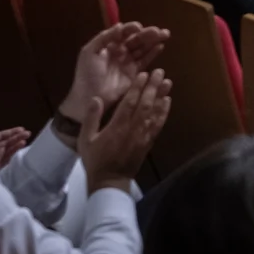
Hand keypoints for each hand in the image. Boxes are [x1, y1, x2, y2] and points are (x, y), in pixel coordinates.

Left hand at [0, 115, 30, 168]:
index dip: (9, 132)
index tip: (20, 128)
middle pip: (5, 143)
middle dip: (16, 137)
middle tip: (28, 132)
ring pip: (6, 150)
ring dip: (16, 144)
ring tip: (25, 138)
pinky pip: (3, 159)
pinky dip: (11, 152)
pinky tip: (19, 147)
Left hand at [58, 23, 168, 131]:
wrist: (89, 97)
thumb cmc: (87, 73)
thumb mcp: (89, 52)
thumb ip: (104, 38)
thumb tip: (120, 25)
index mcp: (108, 44)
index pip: (123, 33)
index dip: (131, 28)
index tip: (138, 27)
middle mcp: (120, 51)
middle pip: (136, 39)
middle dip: (147, 34)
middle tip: (159, 31)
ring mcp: (128, 62)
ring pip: (143, 48)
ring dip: (153, 41)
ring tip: (165, 34)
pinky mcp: (135, 73)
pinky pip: (145, 61)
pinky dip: (153, 53)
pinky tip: (160, 46)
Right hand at [77, 68, 170, 190]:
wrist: (110, 181)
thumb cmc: (95, 160)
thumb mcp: (85, 139)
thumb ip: (91, 118)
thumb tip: (96, 98)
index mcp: (117, 126)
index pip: (129, 103)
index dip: (138, 87)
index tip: (144, 74)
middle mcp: (133, 129)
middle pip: (145, 104)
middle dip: (153, 87)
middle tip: (160, 72)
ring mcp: (143, 136)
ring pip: (154, 112)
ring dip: (161, 96)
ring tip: (167, 82)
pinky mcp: (149, 142)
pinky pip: (158, 124)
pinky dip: (163, 112)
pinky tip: (167, 102)